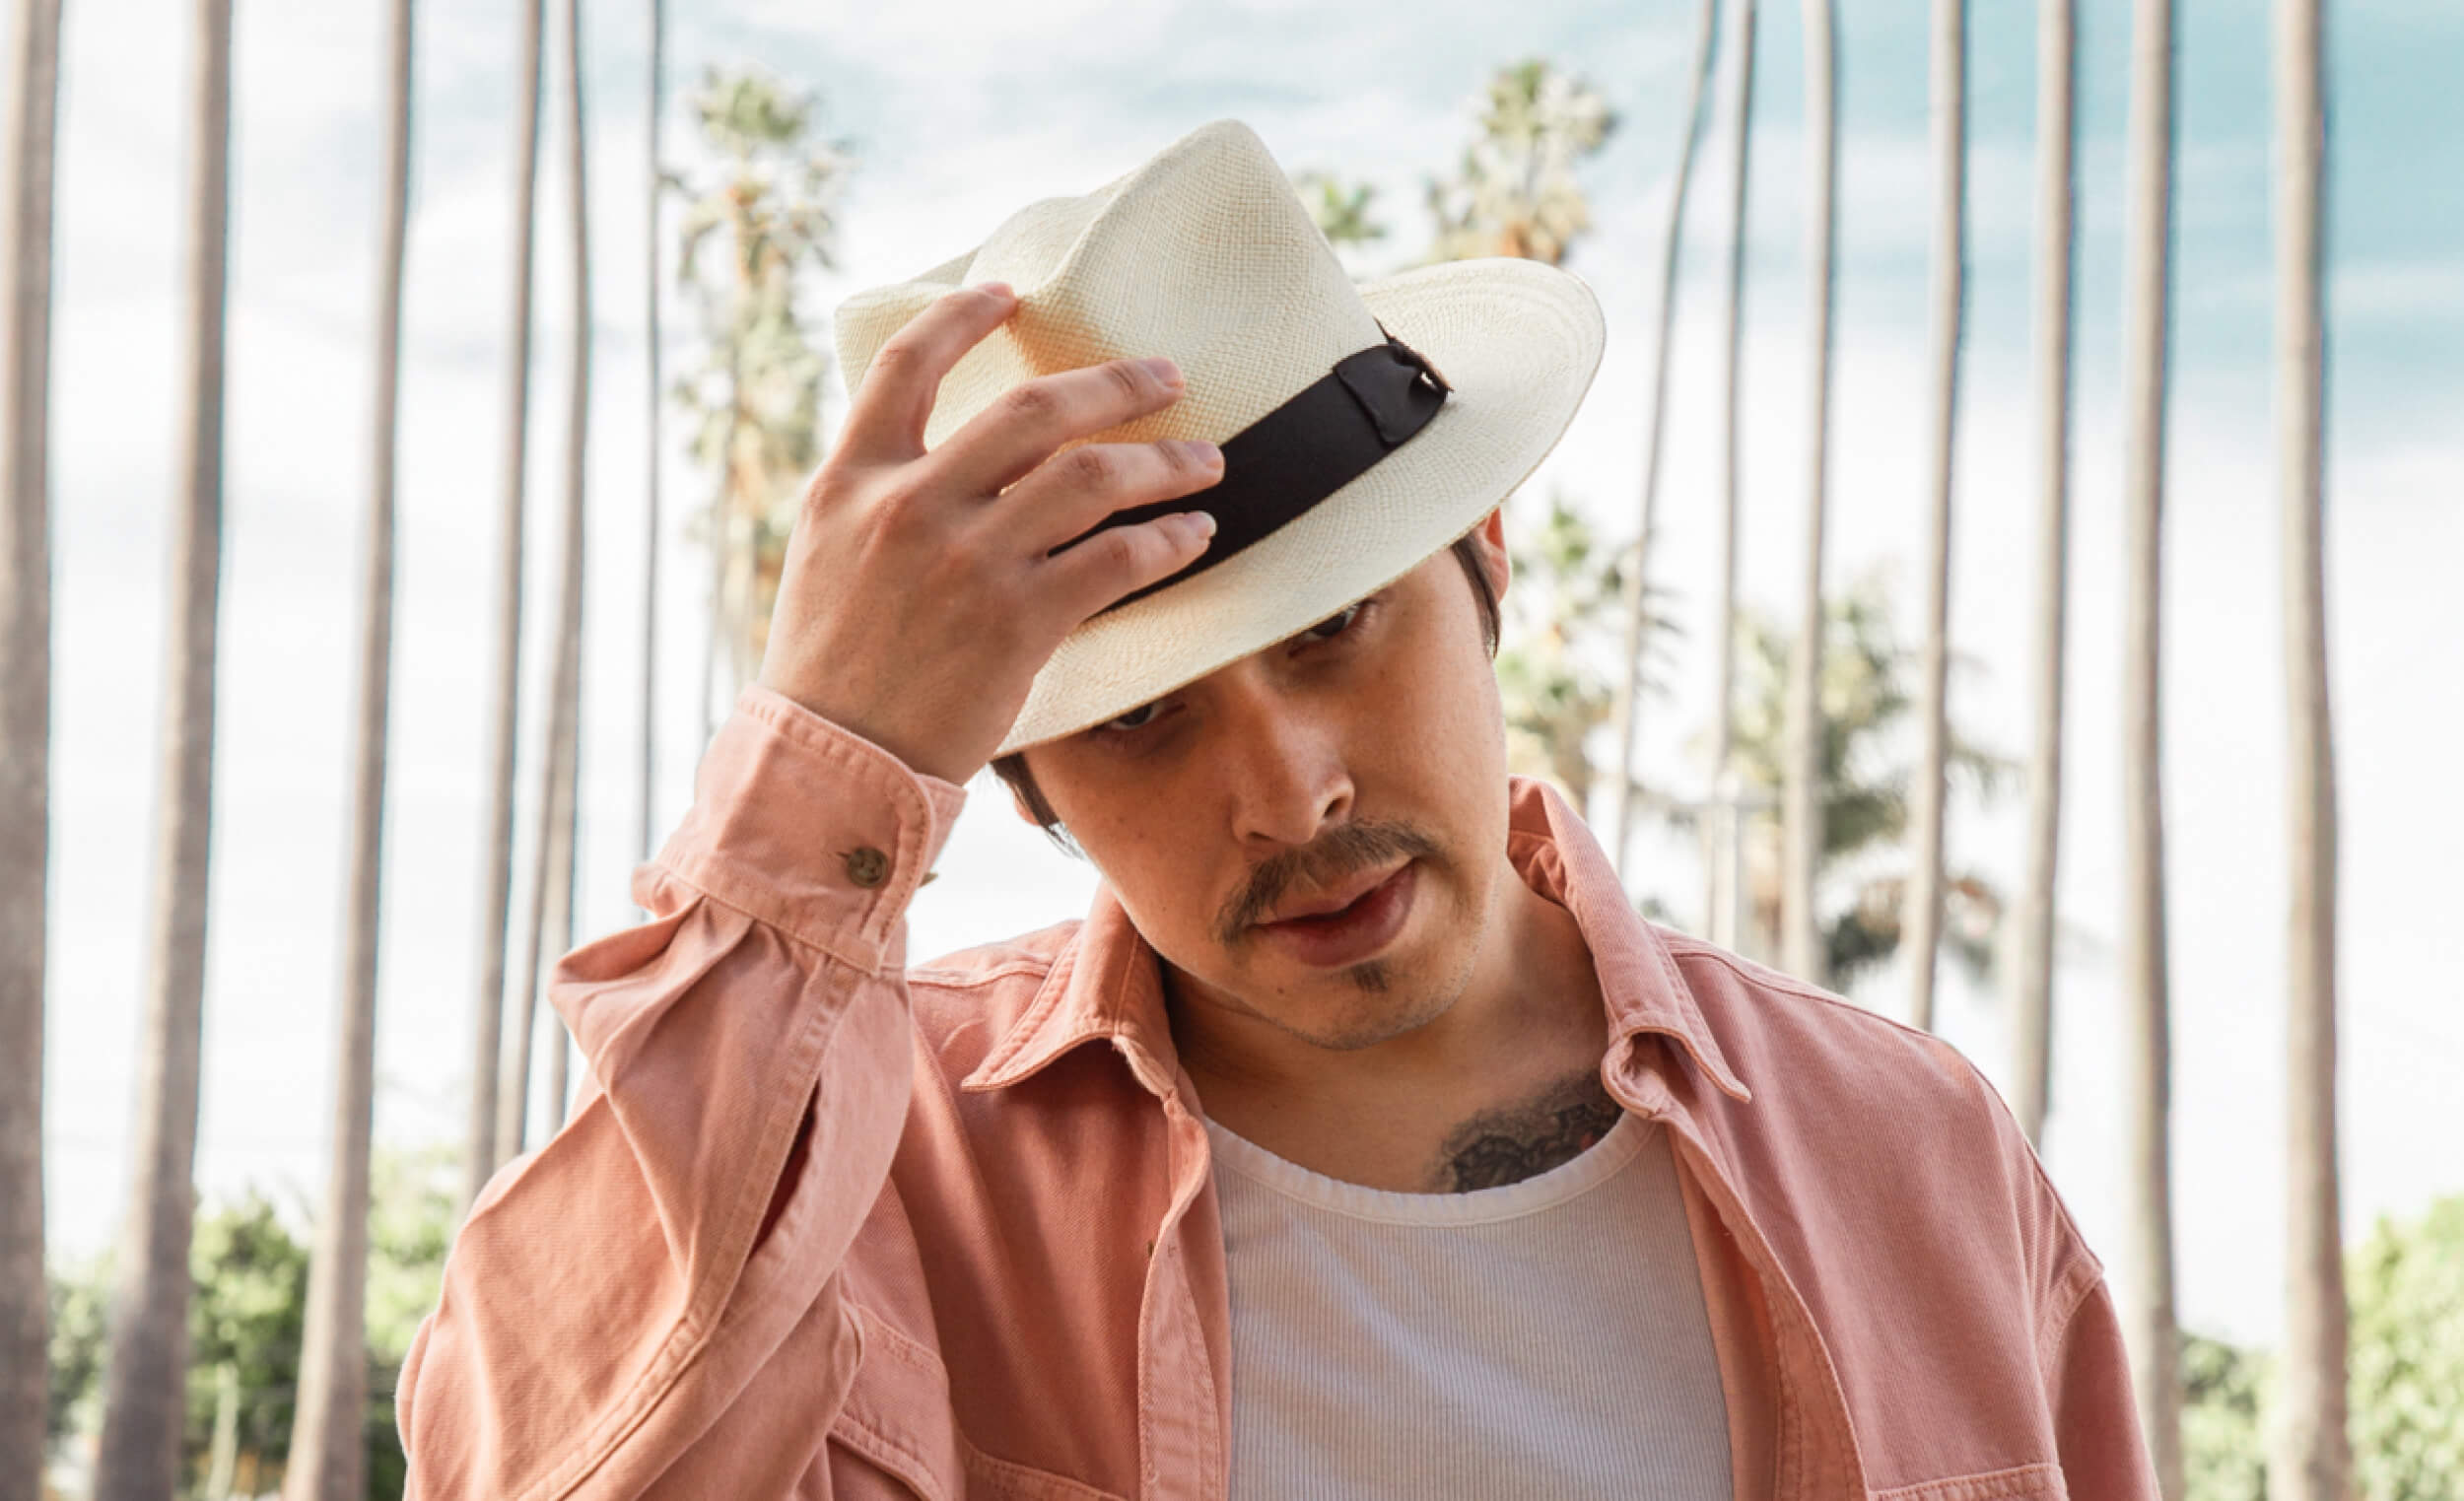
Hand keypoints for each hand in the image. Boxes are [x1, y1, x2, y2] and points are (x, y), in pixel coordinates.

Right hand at [756, 282, 1221, 784]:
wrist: (832, 762)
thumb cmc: (831, 667)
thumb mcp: (826, 553)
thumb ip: (880, 494)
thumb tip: (945, 458)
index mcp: (852, 479)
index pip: (908, 363)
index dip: (964, 315)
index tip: (1012, 293)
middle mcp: (910, 504)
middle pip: (1034, 407)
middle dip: (1117, 384)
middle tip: (1168, 378)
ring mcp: (967, 561)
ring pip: (1090, 476)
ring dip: (1163, 462)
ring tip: (1205, 462)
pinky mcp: (1017, 622)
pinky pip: (1117, 558)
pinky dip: (1167, 539)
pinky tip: (1192, 535)